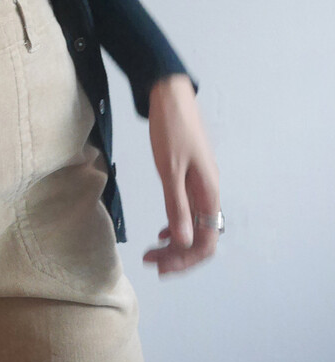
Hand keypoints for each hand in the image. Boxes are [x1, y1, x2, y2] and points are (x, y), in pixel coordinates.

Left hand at [142, 74, 220, 276]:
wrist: (170, 95)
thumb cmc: (171, 128)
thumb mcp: (170, 169)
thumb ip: (177, 206)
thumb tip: (184, 243)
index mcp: (208, 193)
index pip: (206, 242)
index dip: (186, 259)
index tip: (161, 266)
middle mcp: (208, 192)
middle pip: (201, 237)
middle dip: (178, 254)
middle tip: (152, 262)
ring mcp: (200, 183)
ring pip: (193, 224)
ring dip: (175, 241)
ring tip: (154, 251)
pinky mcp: (190, 174)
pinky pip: (188, 209)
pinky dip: (175, 222)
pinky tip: (163, 229)